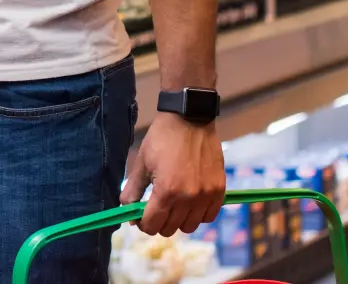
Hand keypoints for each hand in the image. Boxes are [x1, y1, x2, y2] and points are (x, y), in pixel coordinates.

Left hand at [121, 112, 224, 235]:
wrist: (190, 118)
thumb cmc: (163, 138)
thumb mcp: (141, 162)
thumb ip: (132, 190)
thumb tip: (127, 212)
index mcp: (166, 191)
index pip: (152, 225)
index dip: (143, 224)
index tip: (141, 217)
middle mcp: (188, 198)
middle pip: (170, 229)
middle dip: (158, 222)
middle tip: (156, 208)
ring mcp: (206, 195)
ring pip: (190, 227)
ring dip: (179, 220)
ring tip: (174, 205)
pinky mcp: (219, 190)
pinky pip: (209, 217)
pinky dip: (199, 215)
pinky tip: (190, 203)